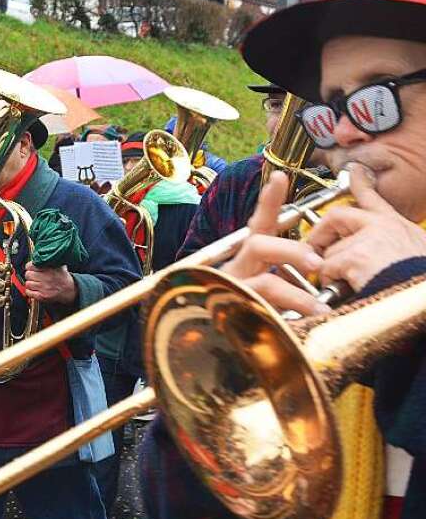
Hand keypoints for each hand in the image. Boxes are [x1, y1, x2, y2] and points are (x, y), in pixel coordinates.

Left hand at [24, 262, 76, 303]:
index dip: (29, 267)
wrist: (69, 290)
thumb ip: (48, 260)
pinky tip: (35, 289)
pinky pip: (29, 292)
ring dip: (30, 283)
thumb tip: (37, 256)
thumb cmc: (62, 277)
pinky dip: (30, 291)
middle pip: (28, 274)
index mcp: (49, 268)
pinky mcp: (42, 296)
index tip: (31, 268)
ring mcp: (44, 287)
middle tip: (33, 276)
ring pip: (28, 284)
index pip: (30, 266)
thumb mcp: (58, 265)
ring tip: (35, 283)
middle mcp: (46, 278)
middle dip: (30, 275)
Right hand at [220, 171, 327, 315]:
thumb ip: (284, 278)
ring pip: (263, 280)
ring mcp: (229, 290)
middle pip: (257, 244)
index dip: (268, 201)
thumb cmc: (239, 312)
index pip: (257, 224)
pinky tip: (299, 325)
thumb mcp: (265, 289)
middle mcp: (234, 268)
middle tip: (317, 261)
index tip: (279, 176)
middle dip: (291, 249)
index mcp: (247, 259)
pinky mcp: (229, 312)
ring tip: (319, 306)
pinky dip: (284, 317)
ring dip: (295, 293)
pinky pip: (260, 310)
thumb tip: (317, 270)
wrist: (199, 343)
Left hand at [305, 164, 425, 291]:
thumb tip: (378, 251)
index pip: (374, 197)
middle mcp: (383, 226)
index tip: (354, 171)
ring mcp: (368, 239)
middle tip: (315, 247)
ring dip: (330, 267)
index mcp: (397, 224)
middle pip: (336, 216)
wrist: (424, 298)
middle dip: (320, 232)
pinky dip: (329, 280)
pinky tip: (343, 289)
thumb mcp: (414, 250)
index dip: (360, 183)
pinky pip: (327, 267)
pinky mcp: (357, 257)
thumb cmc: (419, 281)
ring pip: (330, 249)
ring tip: (343, 281)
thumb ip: (393, 243)